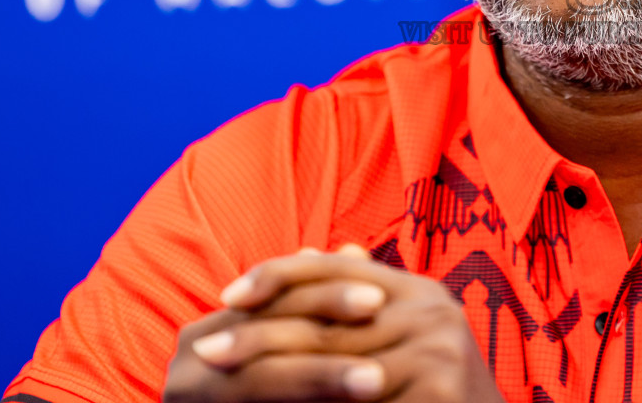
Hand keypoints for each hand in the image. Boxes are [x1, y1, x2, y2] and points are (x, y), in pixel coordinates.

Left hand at [162, 245, 506, 402]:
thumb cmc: (432, 394)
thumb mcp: (397, 338)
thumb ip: (356, 301)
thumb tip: (315, 253)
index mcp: (418, 291)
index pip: (337, 267)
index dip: (279, 275)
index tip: (226, 294)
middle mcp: (432, 311)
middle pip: (327, 315)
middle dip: (259, 334)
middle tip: (203, 351)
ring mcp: (439, 352)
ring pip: (334, 362)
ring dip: (272, 377)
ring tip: (221, 387)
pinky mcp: (438, 392)